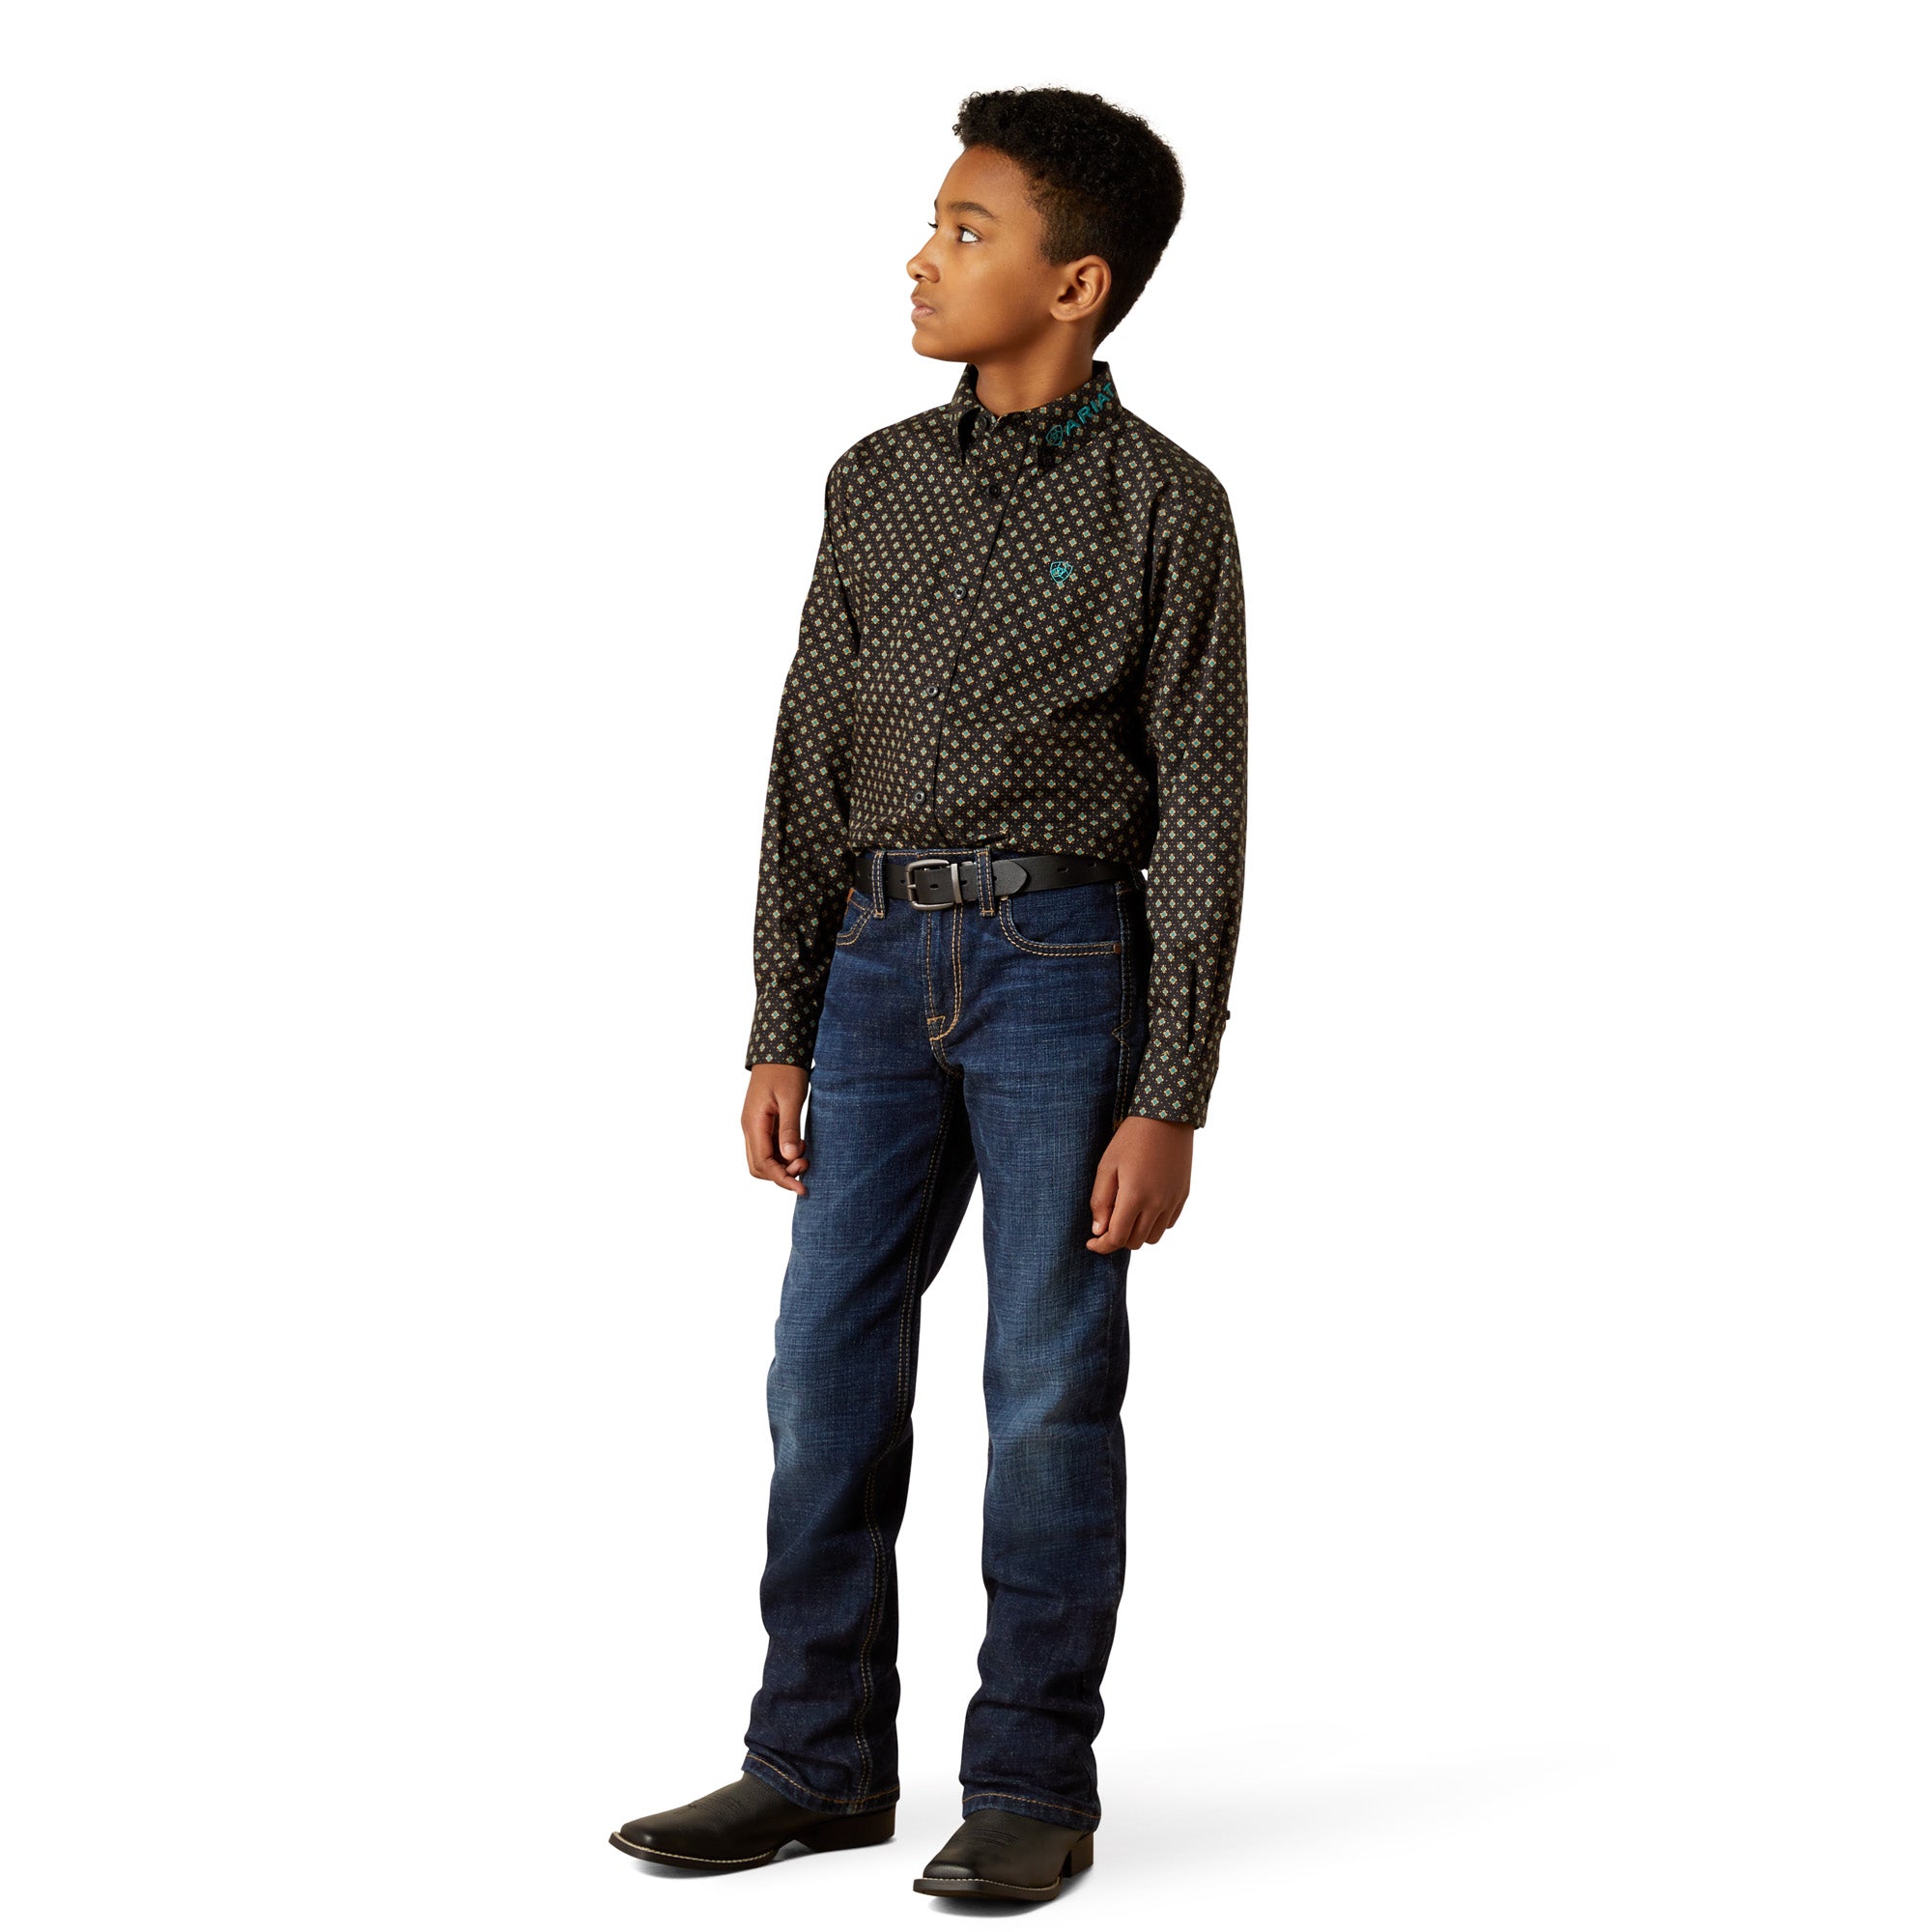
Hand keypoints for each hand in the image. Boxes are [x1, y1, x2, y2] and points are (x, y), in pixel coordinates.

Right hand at [743, 1063, 811, 1193]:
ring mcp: (755, 1125)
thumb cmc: (786, 1070)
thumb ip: (789, 1128)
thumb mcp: (791, 1098)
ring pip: (764, 1158)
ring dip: (783, 1165)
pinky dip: (784, 1154)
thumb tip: (789, 1158)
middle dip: (782, 1174)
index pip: (762, 1164)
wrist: (779, 1048)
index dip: (782, 1179)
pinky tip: (800, 1146)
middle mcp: (750, 1128)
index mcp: (753, 1124)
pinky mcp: (763, 1122)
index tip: (802, 1188)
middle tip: (807, 1165)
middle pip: (760, 1167)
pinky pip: (770, 1147)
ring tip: (805, 1156)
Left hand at [1087, 1115, 1192, 1251]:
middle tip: (1106, 1225)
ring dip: (1137, 1234)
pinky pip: (1168, 1223)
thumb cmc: (1131, 1138)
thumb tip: (1098, 1230)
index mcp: (1135, 1196)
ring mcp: (1173, 1200)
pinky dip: (1154, 1223)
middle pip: (1135, 1242)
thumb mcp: (1106, 1166)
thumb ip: (1101, 1201)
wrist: (1166, 1118)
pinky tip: (1144, 1207)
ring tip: (1126, 1215)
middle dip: (1118, 1239)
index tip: (1091, 1242)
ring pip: (1153, 1237)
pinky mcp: (1183, 1195)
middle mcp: (1157, 1203)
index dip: (1102, 1246)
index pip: (1117, 1238)